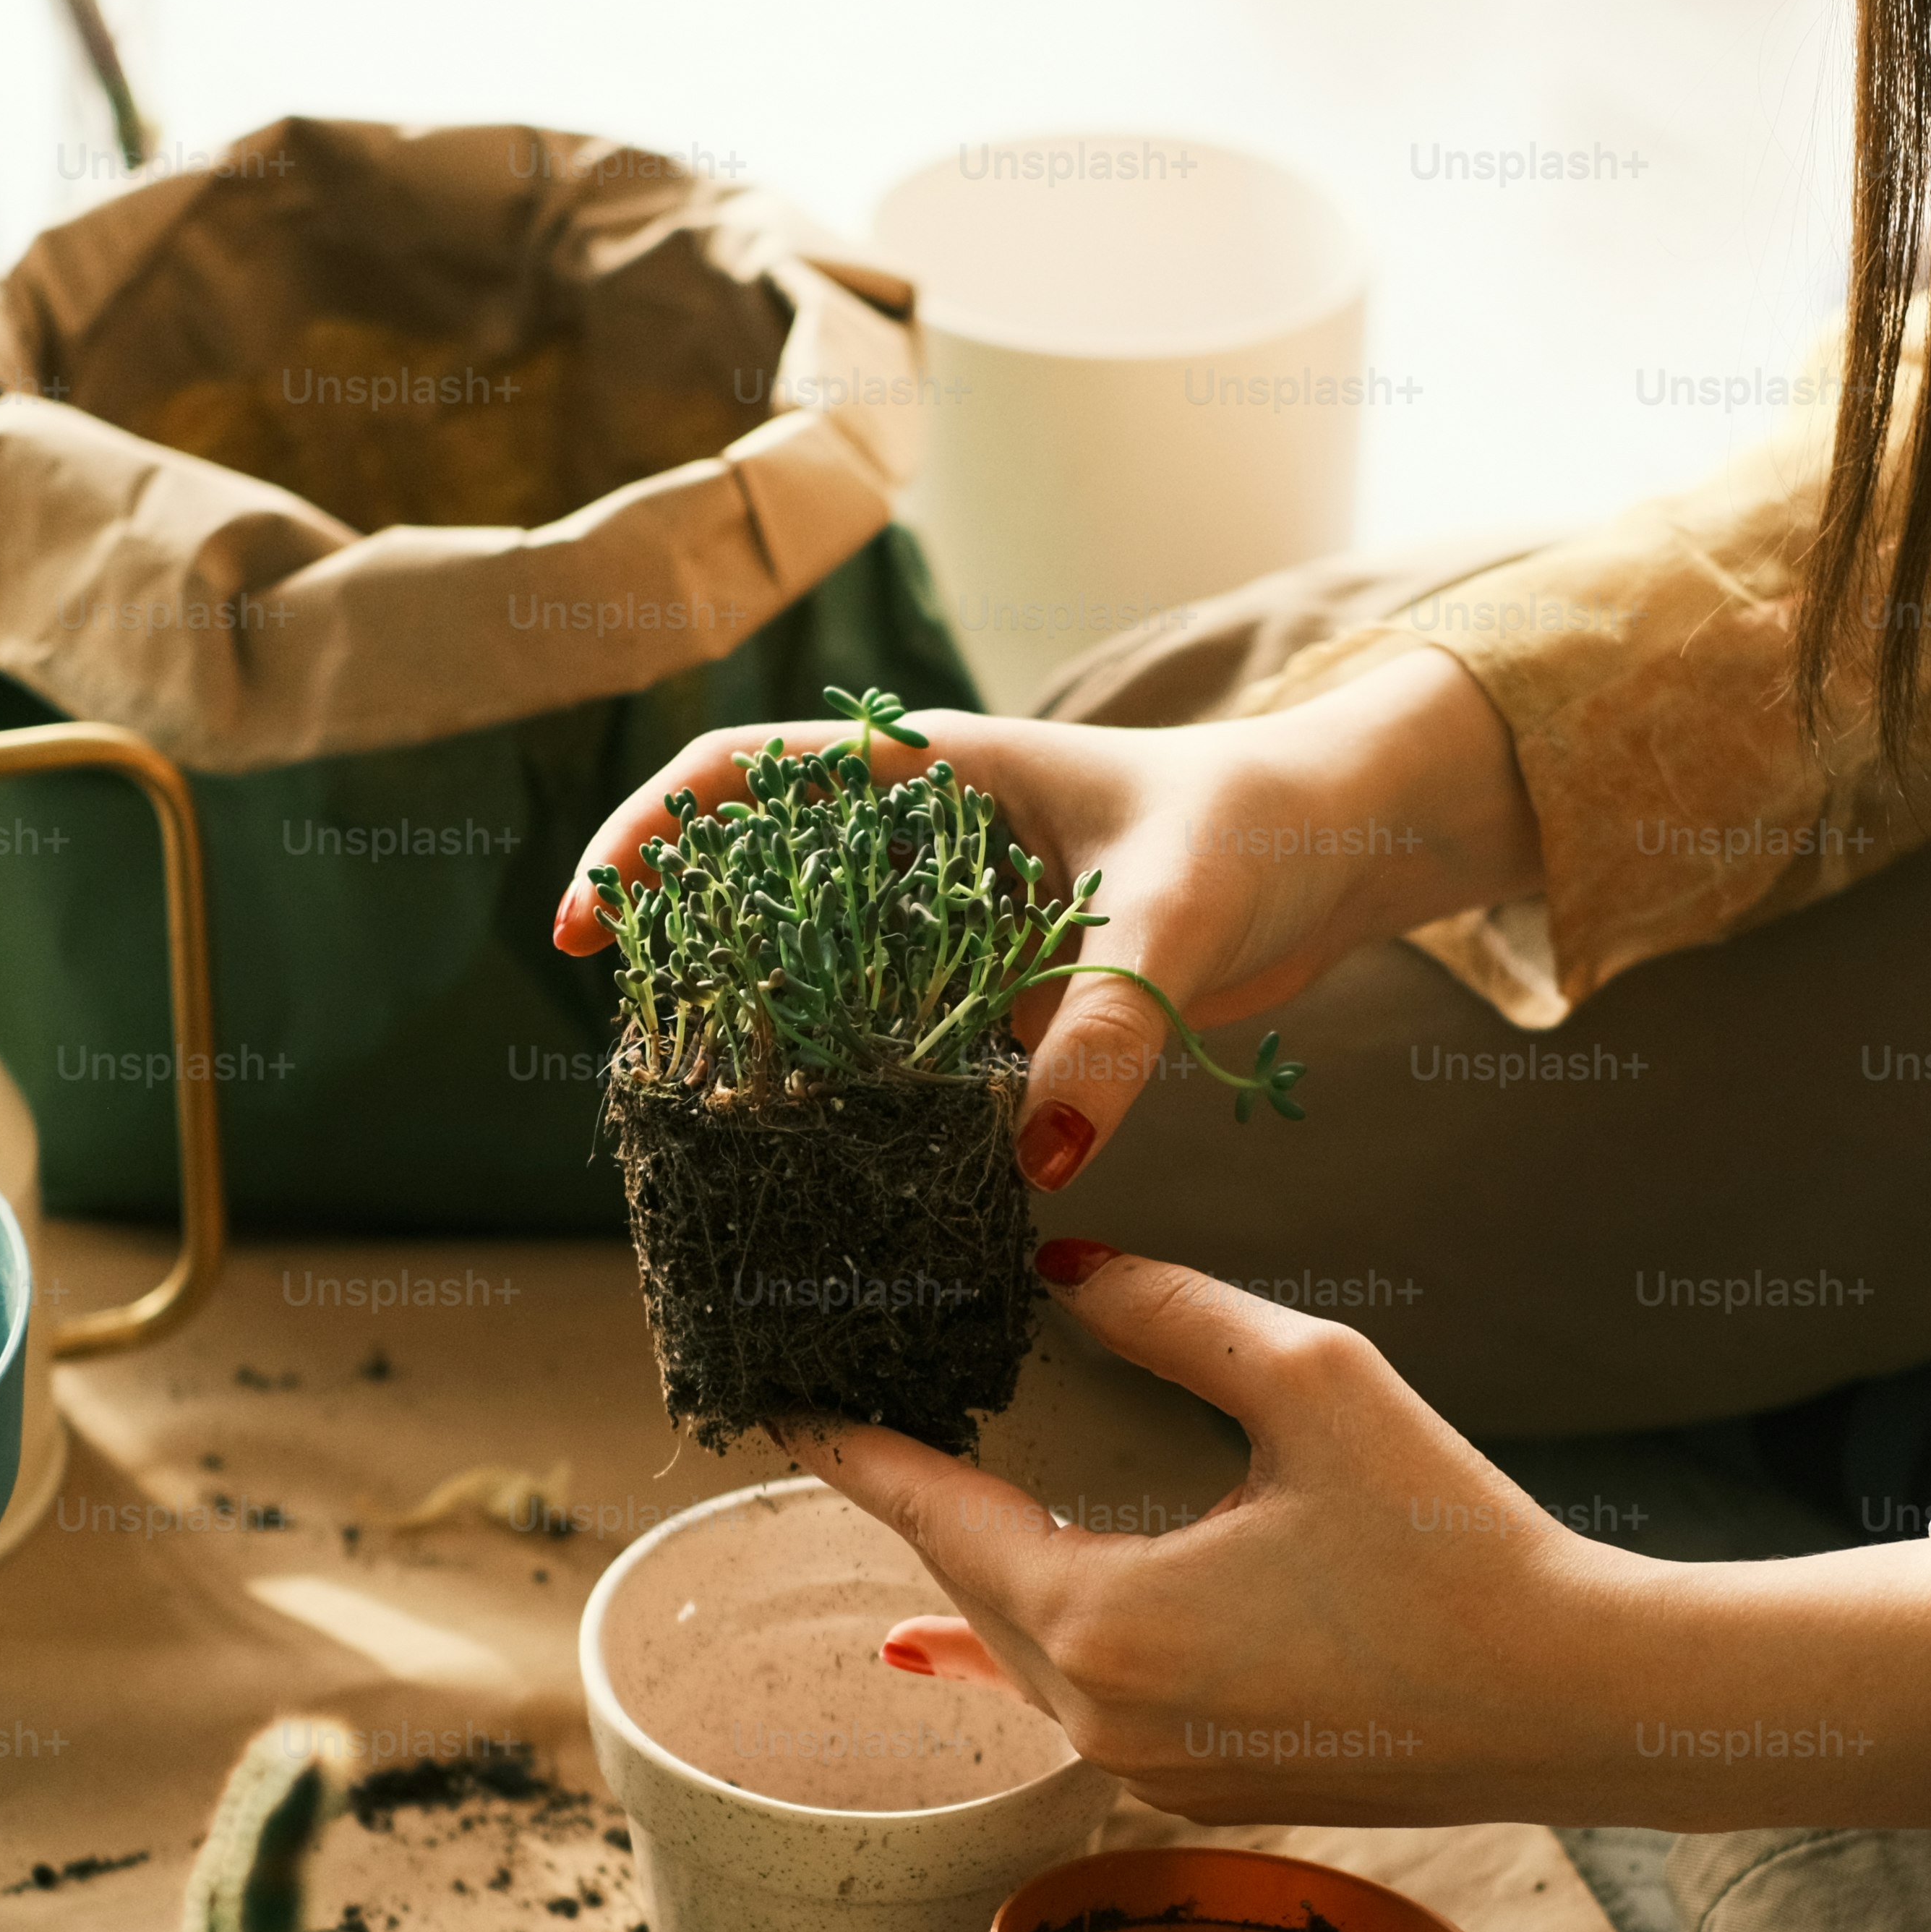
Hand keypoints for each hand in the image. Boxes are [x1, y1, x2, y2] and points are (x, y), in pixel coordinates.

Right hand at [555, 649, 1534, 1194]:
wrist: (1340, 851)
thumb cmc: (1255, 833)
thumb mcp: (1177, 919)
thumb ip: (1107, 1033)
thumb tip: (1038, 1158)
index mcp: (927, 771)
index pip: (737, 775)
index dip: (644, 836)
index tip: (590, 923)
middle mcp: (919, 843)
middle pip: (749, 883)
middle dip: (680, 954)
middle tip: (641, 1052)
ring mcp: (953, 922)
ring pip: (818, 974)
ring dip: (766, 1037)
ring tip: (720, 1124)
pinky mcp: (997, 992)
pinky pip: (900, 1042)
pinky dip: (861, 1093)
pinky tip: (841, 1160)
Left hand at [796, 1243, 1621, 1823]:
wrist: (1578, 1702)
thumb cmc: (1457, 1542)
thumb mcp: (1315, 1382)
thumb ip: (1173, 1315)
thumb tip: (1066, 1271)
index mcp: (1104, 1620)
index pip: (935, 1517)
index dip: (853, 1450)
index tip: (783, 1400)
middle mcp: (1101, 1714)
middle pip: (966, 1588)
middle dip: (906, 1498)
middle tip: (841, 1414)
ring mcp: (1148, 1769)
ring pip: (1016, 1651)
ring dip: (961, 1573)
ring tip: (895, 1504)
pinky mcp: (1202, 1787)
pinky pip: (1069, 1704)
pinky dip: (1013, 1647)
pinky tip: (946, 1643)